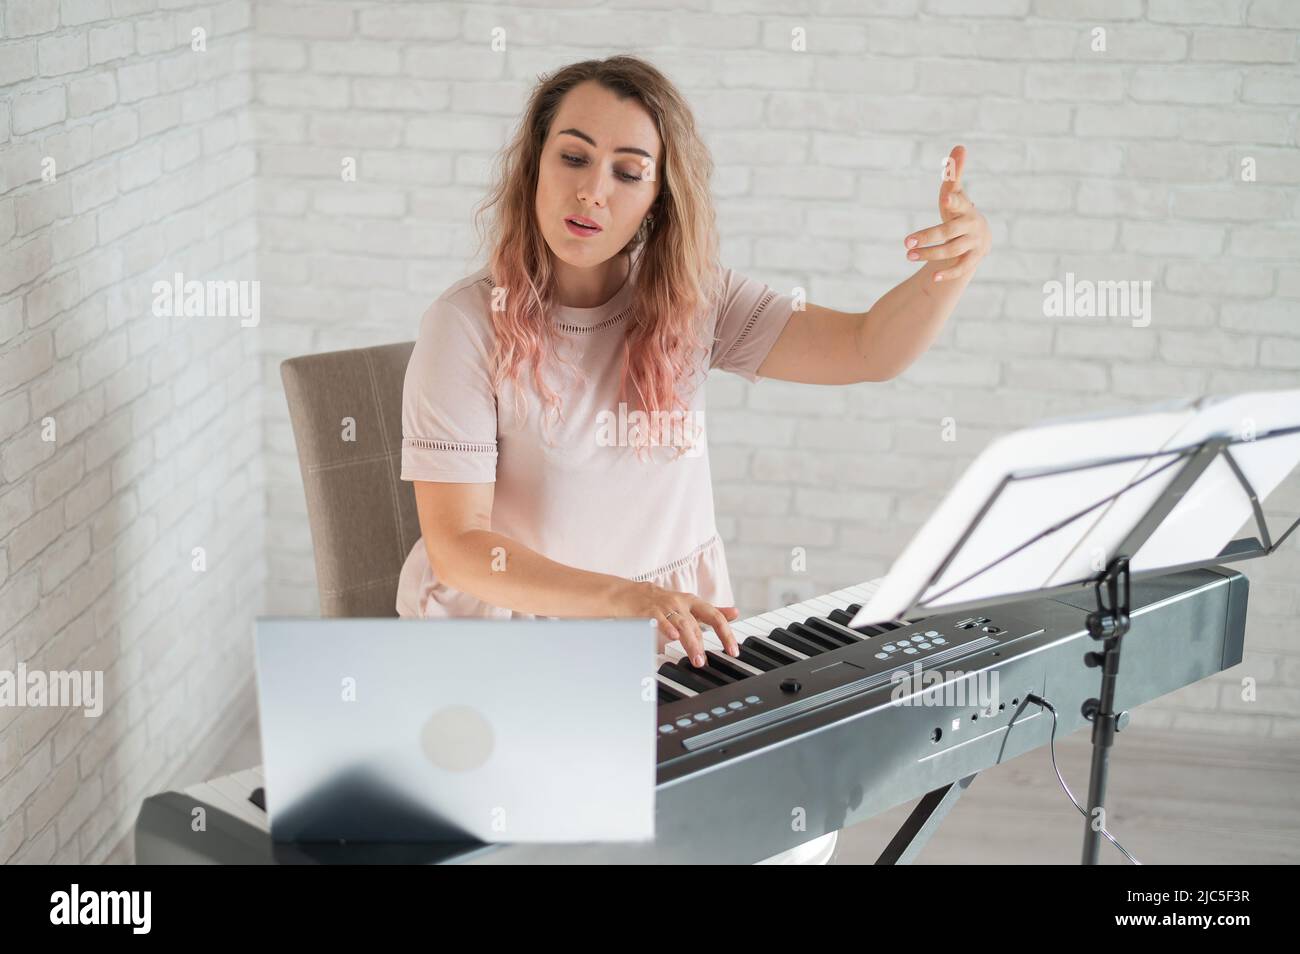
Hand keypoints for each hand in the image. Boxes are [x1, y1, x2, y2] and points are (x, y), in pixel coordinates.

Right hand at [622, 581, 739, 666]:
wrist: (631, 594)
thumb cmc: (663, 602)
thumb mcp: (690, 604)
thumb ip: (712, 611)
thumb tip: (735, 612)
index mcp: (693, 603)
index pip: (715, 617)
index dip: (726, 634)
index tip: (733, 651)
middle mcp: (681, 604)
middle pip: (696, 626)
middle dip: (702, 645)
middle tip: (706, 663)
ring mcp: (665, 608)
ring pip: (682, 626)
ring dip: (691, 643)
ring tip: (697, 660)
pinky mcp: (649, 612)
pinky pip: (660, 620)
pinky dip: (668, 628)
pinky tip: (673, 637)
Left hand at [904, 144, 990, 282]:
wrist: (980, 237)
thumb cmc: (959, 212)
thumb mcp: (955, 194)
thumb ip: (953, 173)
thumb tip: (959, 146)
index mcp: (965, 208)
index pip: (959, 202)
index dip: (952, 199)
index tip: (945, 197)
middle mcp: (971, 226)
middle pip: (948, 232)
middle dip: (927, 237)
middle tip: (906, 242)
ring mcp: (973, 244)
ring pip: (951, 250)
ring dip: (930, 254)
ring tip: (908, 256)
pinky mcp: (973, 259)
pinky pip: (961, 268)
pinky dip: (948, 273)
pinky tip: (933, 278)